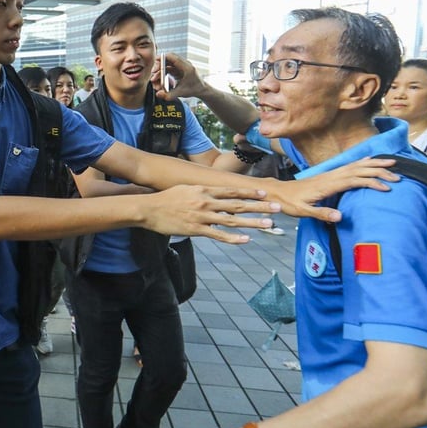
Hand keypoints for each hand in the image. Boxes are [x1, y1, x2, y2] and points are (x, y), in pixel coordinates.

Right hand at [137, 185, 280, 243]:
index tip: (266, 193)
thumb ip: (202, 191)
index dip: (250, 192)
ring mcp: (202, 216)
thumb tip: (214, 193)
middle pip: (238, 204)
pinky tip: (246, 239)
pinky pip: (218, 235)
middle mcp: (206, 202)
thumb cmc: (166, 198)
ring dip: (253, 222)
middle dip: (260, 207)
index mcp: (204, 190)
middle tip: (278, 207)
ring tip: (269, 224)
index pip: (232, 191)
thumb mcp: (186, 188)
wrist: (148, 208)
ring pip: (233, 220)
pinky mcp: (196, 230)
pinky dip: (233, 238)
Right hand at [151, 52, 203, 98]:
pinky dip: (163, 73)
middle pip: (168, 59)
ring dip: (160, 70)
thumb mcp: (181, 93)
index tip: (155, 61)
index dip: (162, 58)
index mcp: (187, 67)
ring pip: (167, 64)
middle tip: (153, 73)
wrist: (201, 89)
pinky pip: (168, 68)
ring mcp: (181, 66)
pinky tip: (159, 81)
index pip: (173, 57)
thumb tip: (158, 94)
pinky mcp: (179, 69)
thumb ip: (169, 95)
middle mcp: (184, 64)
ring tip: (154, 80)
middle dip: (159, 65)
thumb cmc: (193, 90)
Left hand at [264, 157, 398, 221]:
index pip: (354, 180)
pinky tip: (369, 160)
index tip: (386, 187)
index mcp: (327, 185)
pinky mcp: (328, 175)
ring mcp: (329, 174)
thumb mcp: (302, 211)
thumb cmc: (289, 203)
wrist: (277, 192)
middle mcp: (330, 176)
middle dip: (378, 171)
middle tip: (397, 175)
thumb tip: (340, 217)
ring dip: (373, 164)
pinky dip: (361, 162)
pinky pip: (348, 166)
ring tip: (391, 162)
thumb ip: (321, 213)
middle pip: (358, 170)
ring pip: (355, 166)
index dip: (371, 182)